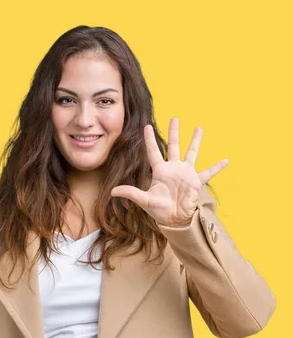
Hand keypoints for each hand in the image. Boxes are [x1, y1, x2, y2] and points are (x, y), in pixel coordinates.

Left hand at [110, 117, 228, 227]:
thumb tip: (112, 192)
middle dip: (174, 132)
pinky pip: (209, 172)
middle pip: (173, 146)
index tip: (147, 126)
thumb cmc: (159, 210)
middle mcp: (173, 168)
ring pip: (191, 153)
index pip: (153, 151)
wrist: (174, 220)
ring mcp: (186, 173)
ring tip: (199, 128)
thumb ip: (131, 193)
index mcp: (160, 171)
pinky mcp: (196, 181)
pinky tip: (226, 160)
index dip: (150, 140)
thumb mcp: (144, 200)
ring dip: (195, 141)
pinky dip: (217, 167)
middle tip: (175, 117)